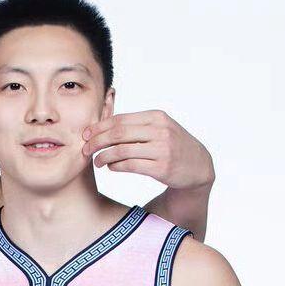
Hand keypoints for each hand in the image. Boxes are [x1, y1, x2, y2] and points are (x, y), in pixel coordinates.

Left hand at [83, 111, 214, 190]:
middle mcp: (160, 131)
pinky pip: (130, 165)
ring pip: (122, 150)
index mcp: (157, 117)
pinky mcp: (162, 168)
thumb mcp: (160, 128)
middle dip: (97, 141)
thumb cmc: (172, 145)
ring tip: (97, 161)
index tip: (86, 134)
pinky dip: (116, 166)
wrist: (198, 166)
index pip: (121, 119)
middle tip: (86, 149)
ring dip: (104, 156)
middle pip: (118, 133)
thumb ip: (137, 125)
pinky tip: (111, 167)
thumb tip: (103, 126)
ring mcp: (162, 149)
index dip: (100, 127)